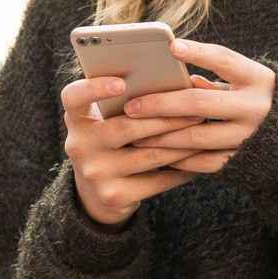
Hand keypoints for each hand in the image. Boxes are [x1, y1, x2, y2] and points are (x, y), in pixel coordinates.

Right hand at [60, 74, 213, 224]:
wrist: (97, 193)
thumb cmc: (111, 142)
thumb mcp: (105, 120)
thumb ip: (124, 102)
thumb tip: (170, 83)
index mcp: (76, 118)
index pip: (73, 97)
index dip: (94, 88)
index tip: (121, 82)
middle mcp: (79, 145)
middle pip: (125, 128)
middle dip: (165, 118)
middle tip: (197, 109)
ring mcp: (95, 173)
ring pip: (148, 154)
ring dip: (181, 143)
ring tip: (203, 131)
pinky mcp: (114, 196)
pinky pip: (157, 180)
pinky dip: (181, 169)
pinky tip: (198, 158)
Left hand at [115, 41, 273, 174]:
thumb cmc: (252, 99)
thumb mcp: (242, 82)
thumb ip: (213, 77)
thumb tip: (170, 77)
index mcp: (259, 79)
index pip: (225, 60)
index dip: (198, 53)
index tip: (171, 46)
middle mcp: (257, 108)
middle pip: (199, 104)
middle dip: (160, 104)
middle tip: (132, 106)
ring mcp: (249, 137)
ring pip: (195, 137)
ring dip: (160, 135)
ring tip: (134, 131)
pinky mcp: (241, 161)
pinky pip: (202, 162)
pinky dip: (178, 158)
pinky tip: (156, 152)